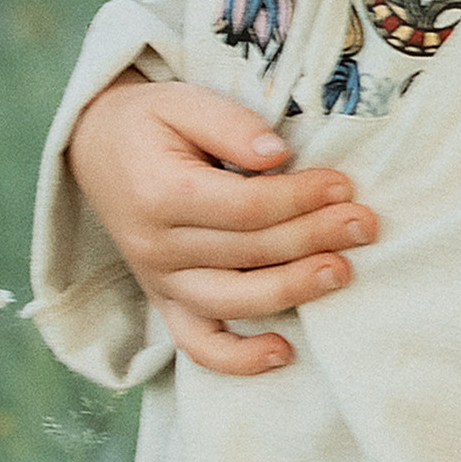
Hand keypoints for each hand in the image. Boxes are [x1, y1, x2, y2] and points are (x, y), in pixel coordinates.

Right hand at [67, 77, 376, 378]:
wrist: (97, 149)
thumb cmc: (150, 123)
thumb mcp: (183, 101)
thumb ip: (230, 123)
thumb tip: (277, 153)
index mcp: (160, 193)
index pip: (245, 207)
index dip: (299, 199)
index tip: (343, 186)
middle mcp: (156, 246)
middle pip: (248, 252)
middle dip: (313, 238)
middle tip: (364, 224)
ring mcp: (160, 281)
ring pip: (232, 301)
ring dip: (292, 291)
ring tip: (341, 272)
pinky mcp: (165, 302)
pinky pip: (198, 344)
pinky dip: (237, 359)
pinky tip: (284, 352)